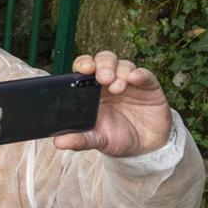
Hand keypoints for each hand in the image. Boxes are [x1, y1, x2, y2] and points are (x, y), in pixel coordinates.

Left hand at [54, 51, 172, 156]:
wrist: (145, 147)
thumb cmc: (116, 138)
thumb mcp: (97, 140)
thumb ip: (80, 139)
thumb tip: (59, 142)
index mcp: (92, 90)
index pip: (84, 68)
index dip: (83, 64)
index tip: (83, 68)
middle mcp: (109, 82)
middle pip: (103, 60)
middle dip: (102, 65)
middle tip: (103, 78)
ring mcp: (129, 82)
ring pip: (122, 64)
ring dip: (119, 72)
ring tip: (118, 88)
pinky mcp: (148, 86)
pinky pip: (144, 74)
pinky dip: (139, 74)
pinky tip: (135, 79)